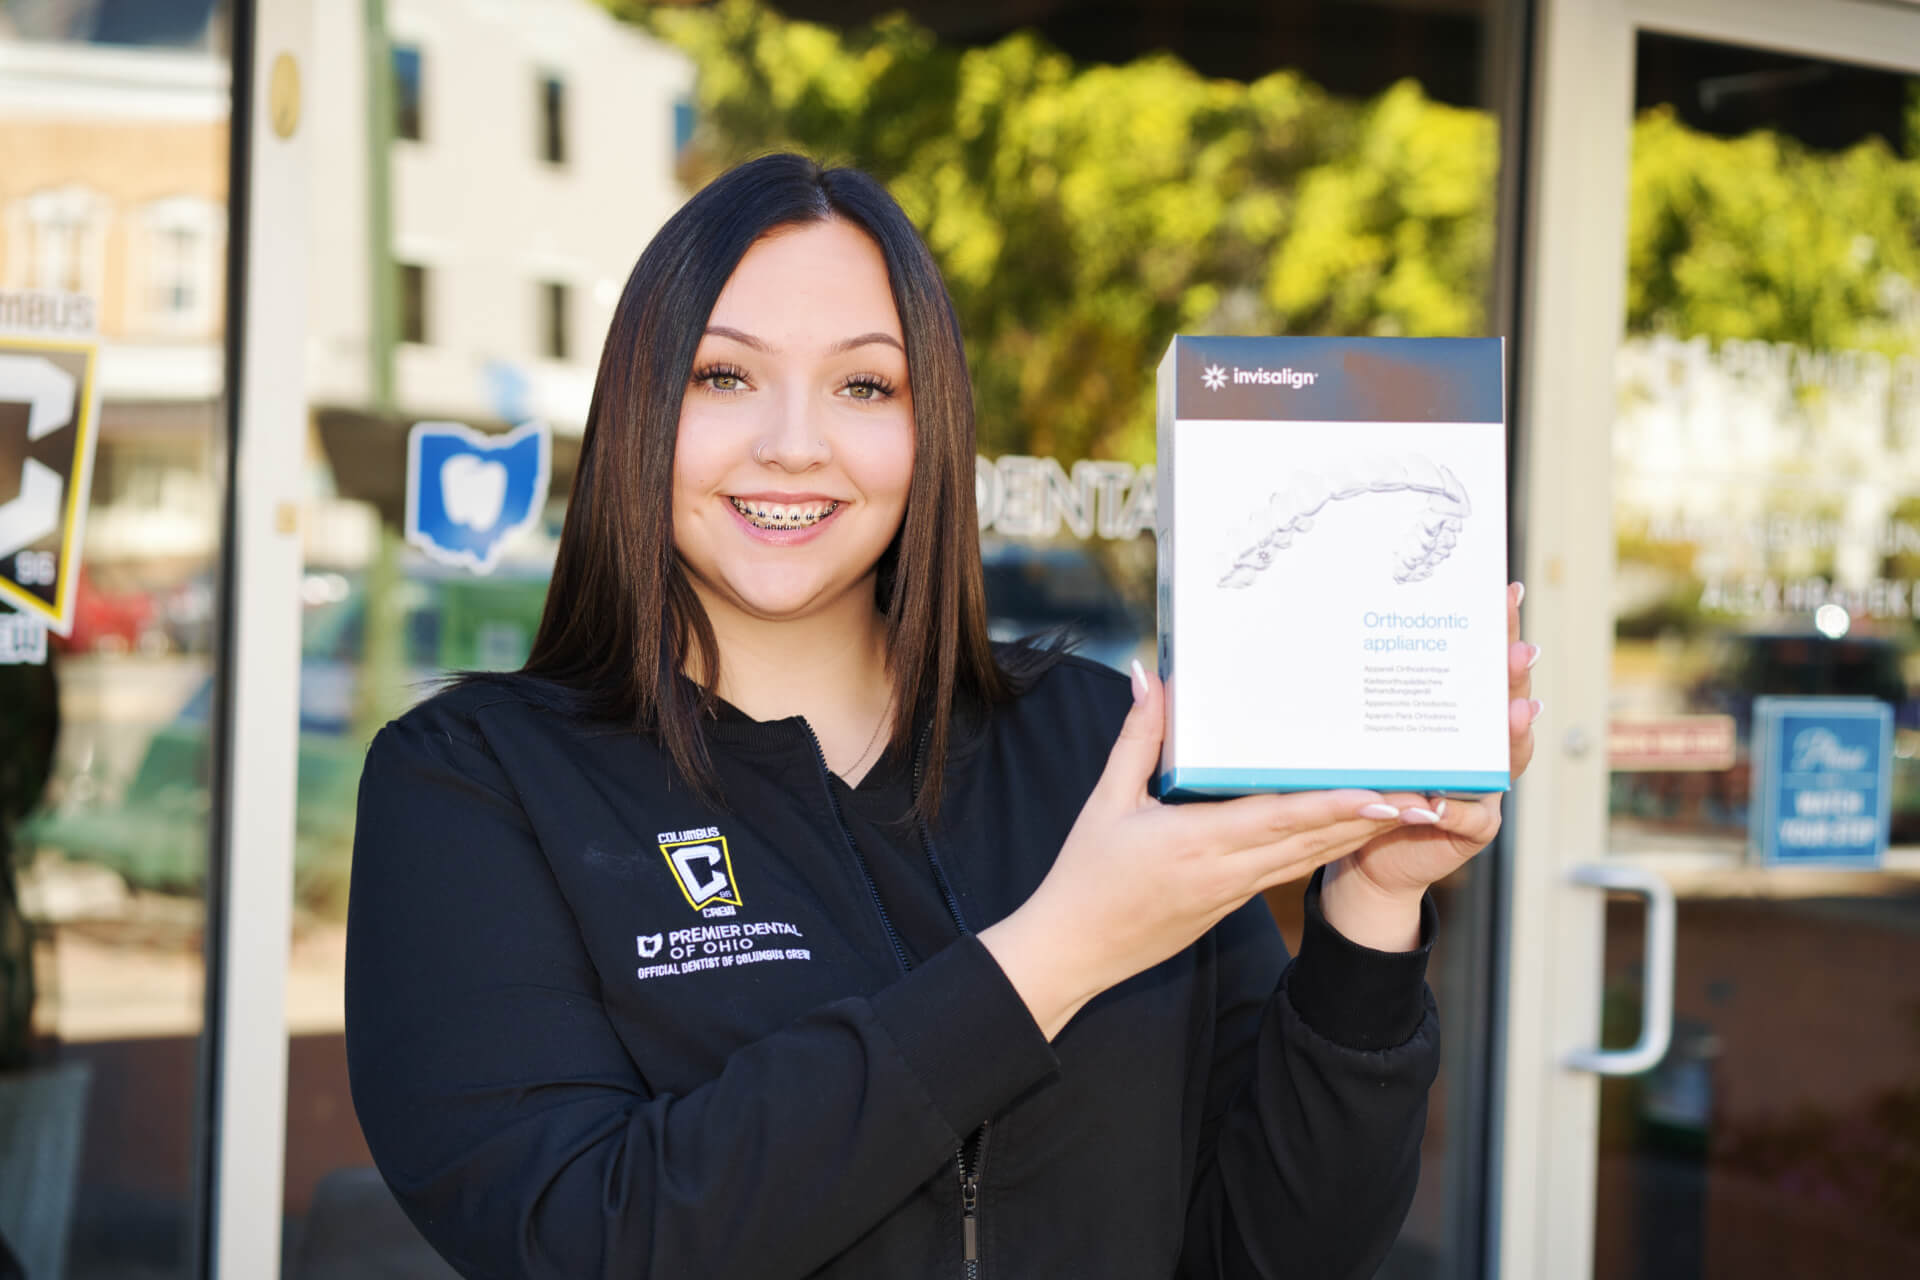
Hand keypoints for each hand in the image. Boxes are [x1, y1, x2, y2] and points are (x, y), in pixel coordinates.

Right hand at [978, 662, 1408, 1038]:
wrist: (1072, 952)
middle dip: (1372, 818)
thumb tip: (1149, 677)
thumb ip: (1137, 739)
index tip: (1382, 792)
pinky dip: (1323, 847)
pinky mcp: (1230, 904)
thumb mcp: (1106, 802)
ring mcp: (1233, 893)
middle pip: (1313, 841)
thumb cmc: (1084, 876)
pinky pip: (1287, 870)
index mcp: (1197, 843)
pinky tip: (1349, 829)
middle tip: (1425, 793)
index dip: (1335, 805)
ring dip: (1359, 834)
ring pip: (1309, 858)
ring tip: (1407, 807)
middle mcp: (1227, 871)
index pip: (1280, 819)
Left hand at [1320, 581, 1541, 948]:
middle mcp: (1484, 750)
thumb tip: (1358, 632)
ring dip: (1511, 734)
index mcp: (1461, 720)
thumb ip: (1383, 701)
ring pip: (1506, 758)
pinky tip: (1443, 798)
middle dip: (1514, 677)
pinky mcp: (1474, 830)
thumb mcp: (1376, 736)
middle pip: (1507, 706)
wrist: (1370, 854)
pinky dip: (1459, 808)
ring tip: (1517, 709)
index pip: (1485, 668)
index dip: (1500, 632)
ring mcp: (1486, 789)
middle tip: (1521, 649)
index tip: (1506, 593)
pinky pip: (1472, 817)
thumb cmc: (1374, 783)